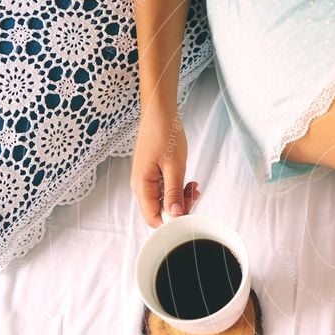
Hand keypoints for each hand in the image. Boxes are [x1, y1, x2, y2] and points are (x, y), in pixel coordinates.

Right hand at [130, 107, 200, 227]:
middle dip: (179, 208)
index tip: (188, 215)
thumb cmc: (164, 133)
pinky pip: (166, 190)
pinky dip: (178, 189)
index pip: (153, 218)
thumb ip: (174, 192)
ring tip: (193, 185)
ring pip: (165, 201)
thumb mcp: (174, 165)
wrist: (160, 112)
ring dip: (181, 198)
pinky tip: (188, 182)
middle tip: (193, 194)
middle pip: (160, 211)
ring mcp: (147, 180)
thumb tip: (175, 214)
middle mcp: (141, 186)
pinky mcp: (154, 175)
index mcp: (142, 186)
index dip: (171, 222)